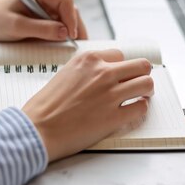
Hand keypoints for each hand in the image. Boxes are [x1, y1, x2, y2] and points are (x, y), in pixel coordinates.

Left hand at [0, 0, 87, 41]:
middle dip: (75, 26)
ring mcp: (42, 6)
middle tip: (77, 45)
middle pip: (69, 9)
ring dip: (70, 31)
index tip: (70, 36)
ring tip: (72, 47)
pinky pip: (58, 24)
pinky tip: (63, 45)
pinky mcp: (40, 17)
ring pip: (66, 17)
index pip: (65, 0)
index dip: (71, 18)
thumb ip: (41, 29)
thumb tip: (65, 33)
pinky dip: (63, 34)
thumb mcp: (16, 27)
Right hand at [22, 49, 153, 161]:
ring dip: (145, 92)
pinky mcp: (114, 117)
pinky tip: (130, 112)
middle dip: (140, 75)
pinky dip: (139, 110)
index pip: (120, 55)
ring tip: (138, 98)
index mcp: (88, 59)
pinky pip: (141, 108)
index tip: (120, 76)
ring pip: (146, 84)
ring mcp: (110, 95)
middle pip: (141, 66)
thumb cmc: (45, 106)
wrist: (38, 128)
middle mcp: (102, 73)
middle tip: (136, 85)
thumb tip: (102, 75)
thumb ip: (87, 71)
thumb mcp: (65, 74)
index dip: (121, 67)